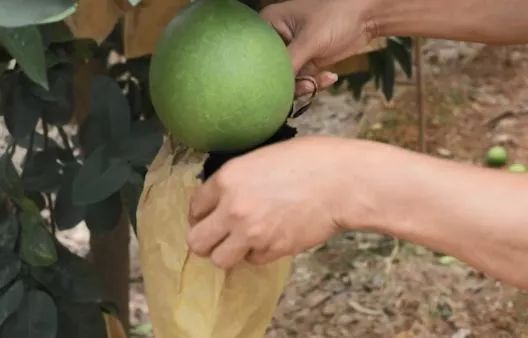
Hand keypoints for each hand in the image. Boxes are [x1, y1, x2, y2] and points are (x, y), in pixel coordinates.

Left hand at [186, 136, 372, 268]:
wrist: (343, 180)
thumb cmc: (310, 159)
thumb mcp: (263, 157)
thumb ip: (237, 179)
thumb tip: (225, 198)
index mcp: (228, 179)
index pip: (194, 206)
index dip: (200, 213)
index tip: (209, 216)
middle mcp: (233, 209)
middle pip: (197, 241)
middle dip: (205, 240)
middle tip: (218, 236)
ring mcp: (252, 233)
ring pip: (220, 259)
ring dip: (229, 252)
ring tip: (243, 241)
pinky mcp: (273, 250)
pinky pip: (253, 260)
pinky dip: (258, 253)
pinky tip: (271, 238)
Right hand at [260, 0, 375, 95]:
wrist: (367, 15)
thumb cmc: (336, 16)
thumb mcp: (310, 41)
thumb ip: (289, 64)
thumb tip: (273, 88)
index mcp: (268, 25)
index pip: (258, 57)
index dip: (268, 73)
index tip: (284, 83)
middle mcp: (276, 39)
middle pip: (271, 71)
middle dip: (291, 82)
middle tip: (308, 85)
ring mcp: (291, 52)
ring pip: (287, 80)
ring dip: (306, 85)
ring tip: (325, 78)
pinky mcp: (305, 62)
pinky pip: (302, 81)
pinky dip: (315, 83)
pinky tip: (330, 76)